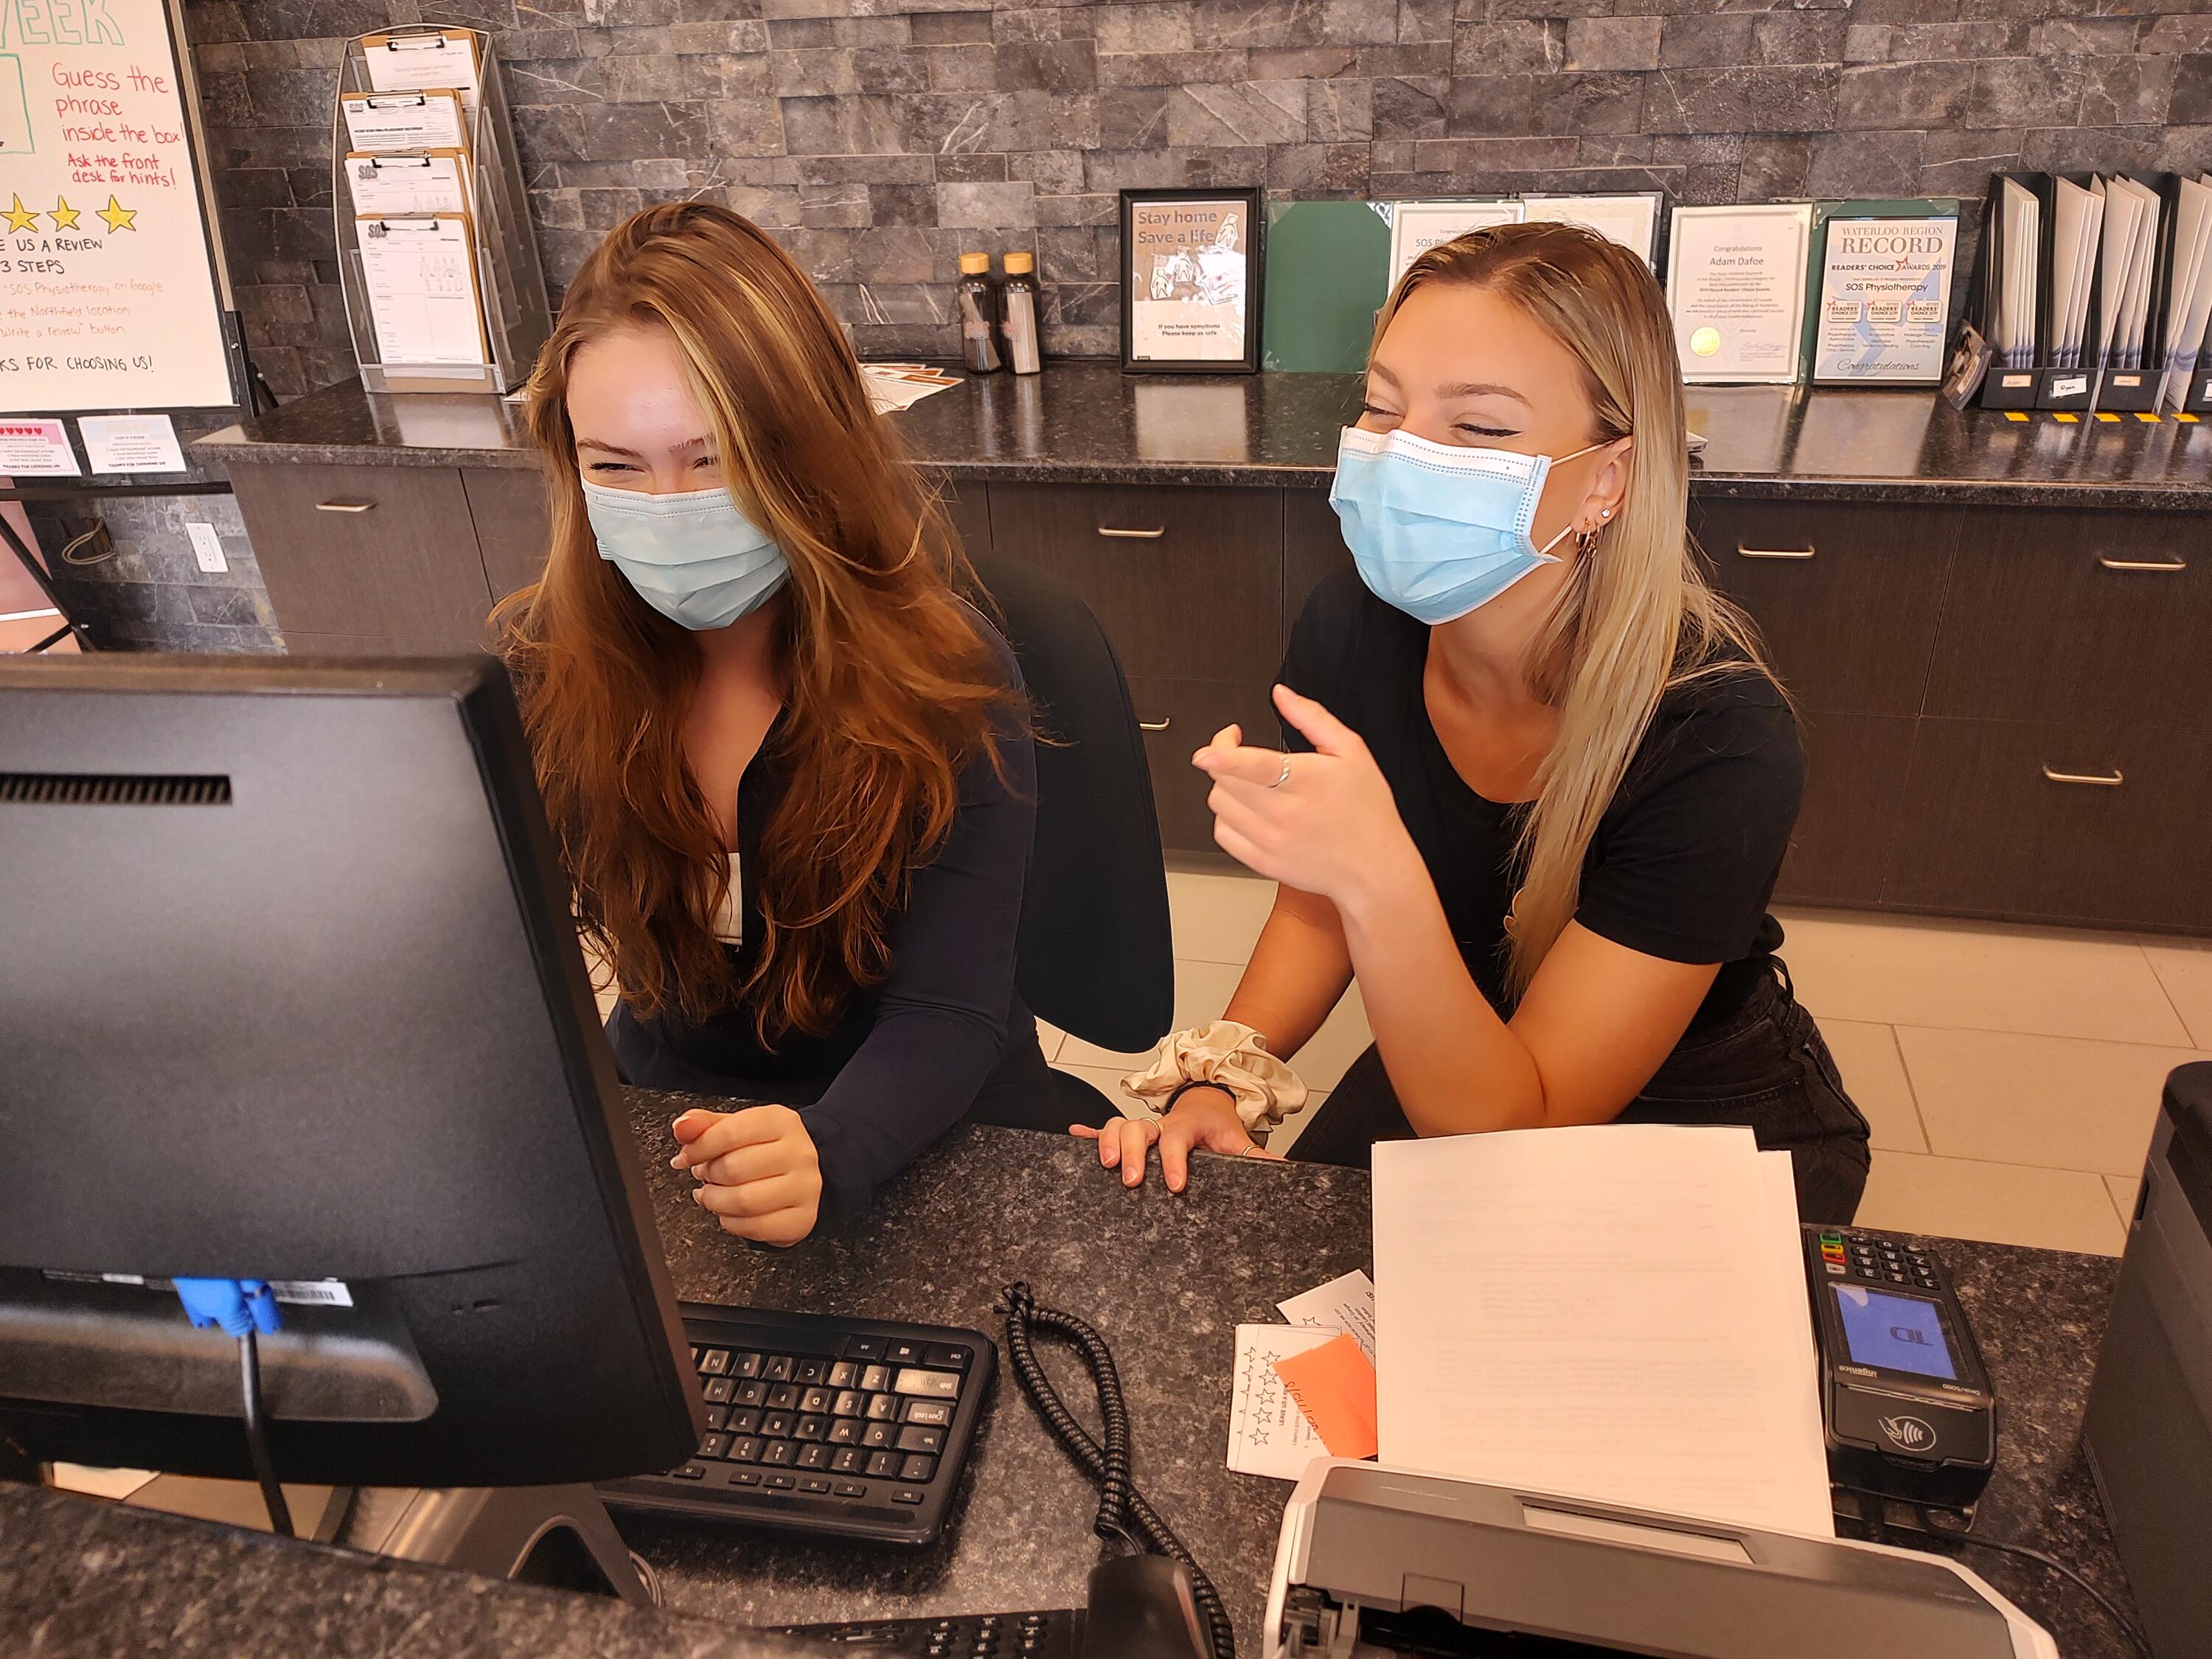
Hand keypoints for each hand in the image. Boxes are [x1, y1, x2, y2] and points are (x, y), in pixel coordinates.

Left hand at [670, 1105, 821, 1246]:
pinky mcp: (802, 1219)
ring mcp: (805, 1188)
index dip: (698, 1148)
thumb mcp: (737, 1128)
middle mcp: (798, 1152)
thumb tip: (682, 1127)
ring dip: (716, 1202)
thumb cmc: (764, 1151)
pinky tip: (731, 1213)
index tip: (687, 1157)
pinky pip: (754, 1228)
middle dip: (708, 1176)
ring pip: (742, 1202)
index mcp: (780, 1122)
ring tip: (714, 1195)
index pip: (729, 1133)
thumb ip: (704, 1125)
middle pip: (733, 1169)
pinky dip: (732, 1223)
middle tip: (707, 1176)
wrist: (802, 1175)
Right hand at [1069, 1085, 1279, 1192]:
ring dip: (1108, 1141)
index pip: (1177, 1141)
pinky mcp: (1130, 1134)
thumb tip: (1286, 1171)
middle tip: (1131, 1180)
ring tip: (1105, 1164)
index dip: (1174, 1161)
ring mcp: (1143, 1128)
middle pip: (1139, 1130)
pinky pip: (1105, 1130)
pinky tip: (1075, 1136)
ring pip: (1119, 1126)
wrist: (1208, 1100)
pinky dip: (1089, 1133)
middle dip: (1133, 1153)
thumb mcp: (1238, 1139)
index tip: (1174, 1184)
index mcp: (1186, 1126)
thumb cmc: (1219, 1124)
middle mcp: (1160, 1124)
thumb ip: (1256, 1157)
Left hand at [1193, 685, 1421, 911]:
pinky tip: (1246, 809)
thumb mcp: (1352, 751)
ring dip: (1225, 786)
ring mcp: (1271, 841)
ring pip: (1220, 805)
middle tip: (1236, 750)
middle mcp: (1285, 815)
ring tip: (1247, 781)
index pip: (1254, 767)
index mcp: (1308, 782)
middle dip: (1223, 759)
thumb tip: (1282, 695)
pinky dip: (1226, 816)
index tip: (1206, 752)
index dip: (1224, 757)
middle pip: (1226, 782)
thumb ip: (1312, 717)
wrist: (1374, 867)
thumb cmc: (1367, 810)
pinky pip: (1223, 834)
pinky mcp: (1263, 862)